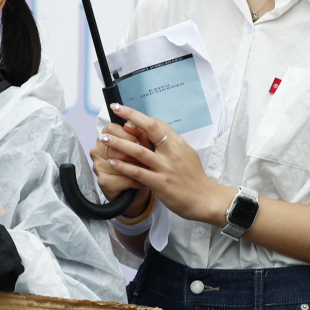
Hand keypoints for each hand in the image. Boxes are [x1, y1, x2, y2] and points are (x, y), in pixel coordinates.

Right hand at [91, 120, 153, 217]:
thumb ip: (140, 134)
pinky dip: (137, 181)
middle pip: (116, 145)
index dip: (128, 133)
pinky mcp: (104, 182)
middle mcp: (97, 151)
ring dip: (138, 166)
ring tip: (149, 169)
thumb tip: (139, 125)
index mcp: (104, 138)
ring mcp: (99, 167)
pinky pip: (124, 178)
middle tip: (149, 156)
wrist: (134, 189)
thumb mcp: (141, 146)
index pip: (111, 128)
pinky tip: (144, 182)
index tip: (139, 140)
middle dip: (135, 151)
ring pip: (120, 162)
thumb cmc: (138, 164)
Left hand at [99, 104, 231, 224]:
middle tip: (115, 110)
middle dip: (131, 117)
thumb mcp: (186, 155)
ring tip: (105, 138)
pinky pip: (137, 172)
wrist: (205, 199)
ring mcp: (165, 167)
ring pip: (138, 150)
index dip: (140, 116)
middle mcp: (172, 152)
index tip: (125, 111)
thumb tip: (156, 135)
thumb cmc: (194, 178)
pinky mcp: (159, 183)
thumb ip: (171, 145)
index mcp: (178, 143)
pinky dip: (123, 166)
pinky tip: (112, 161)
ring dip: (119, 143)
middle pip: (150, 129)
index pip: (158, 123)